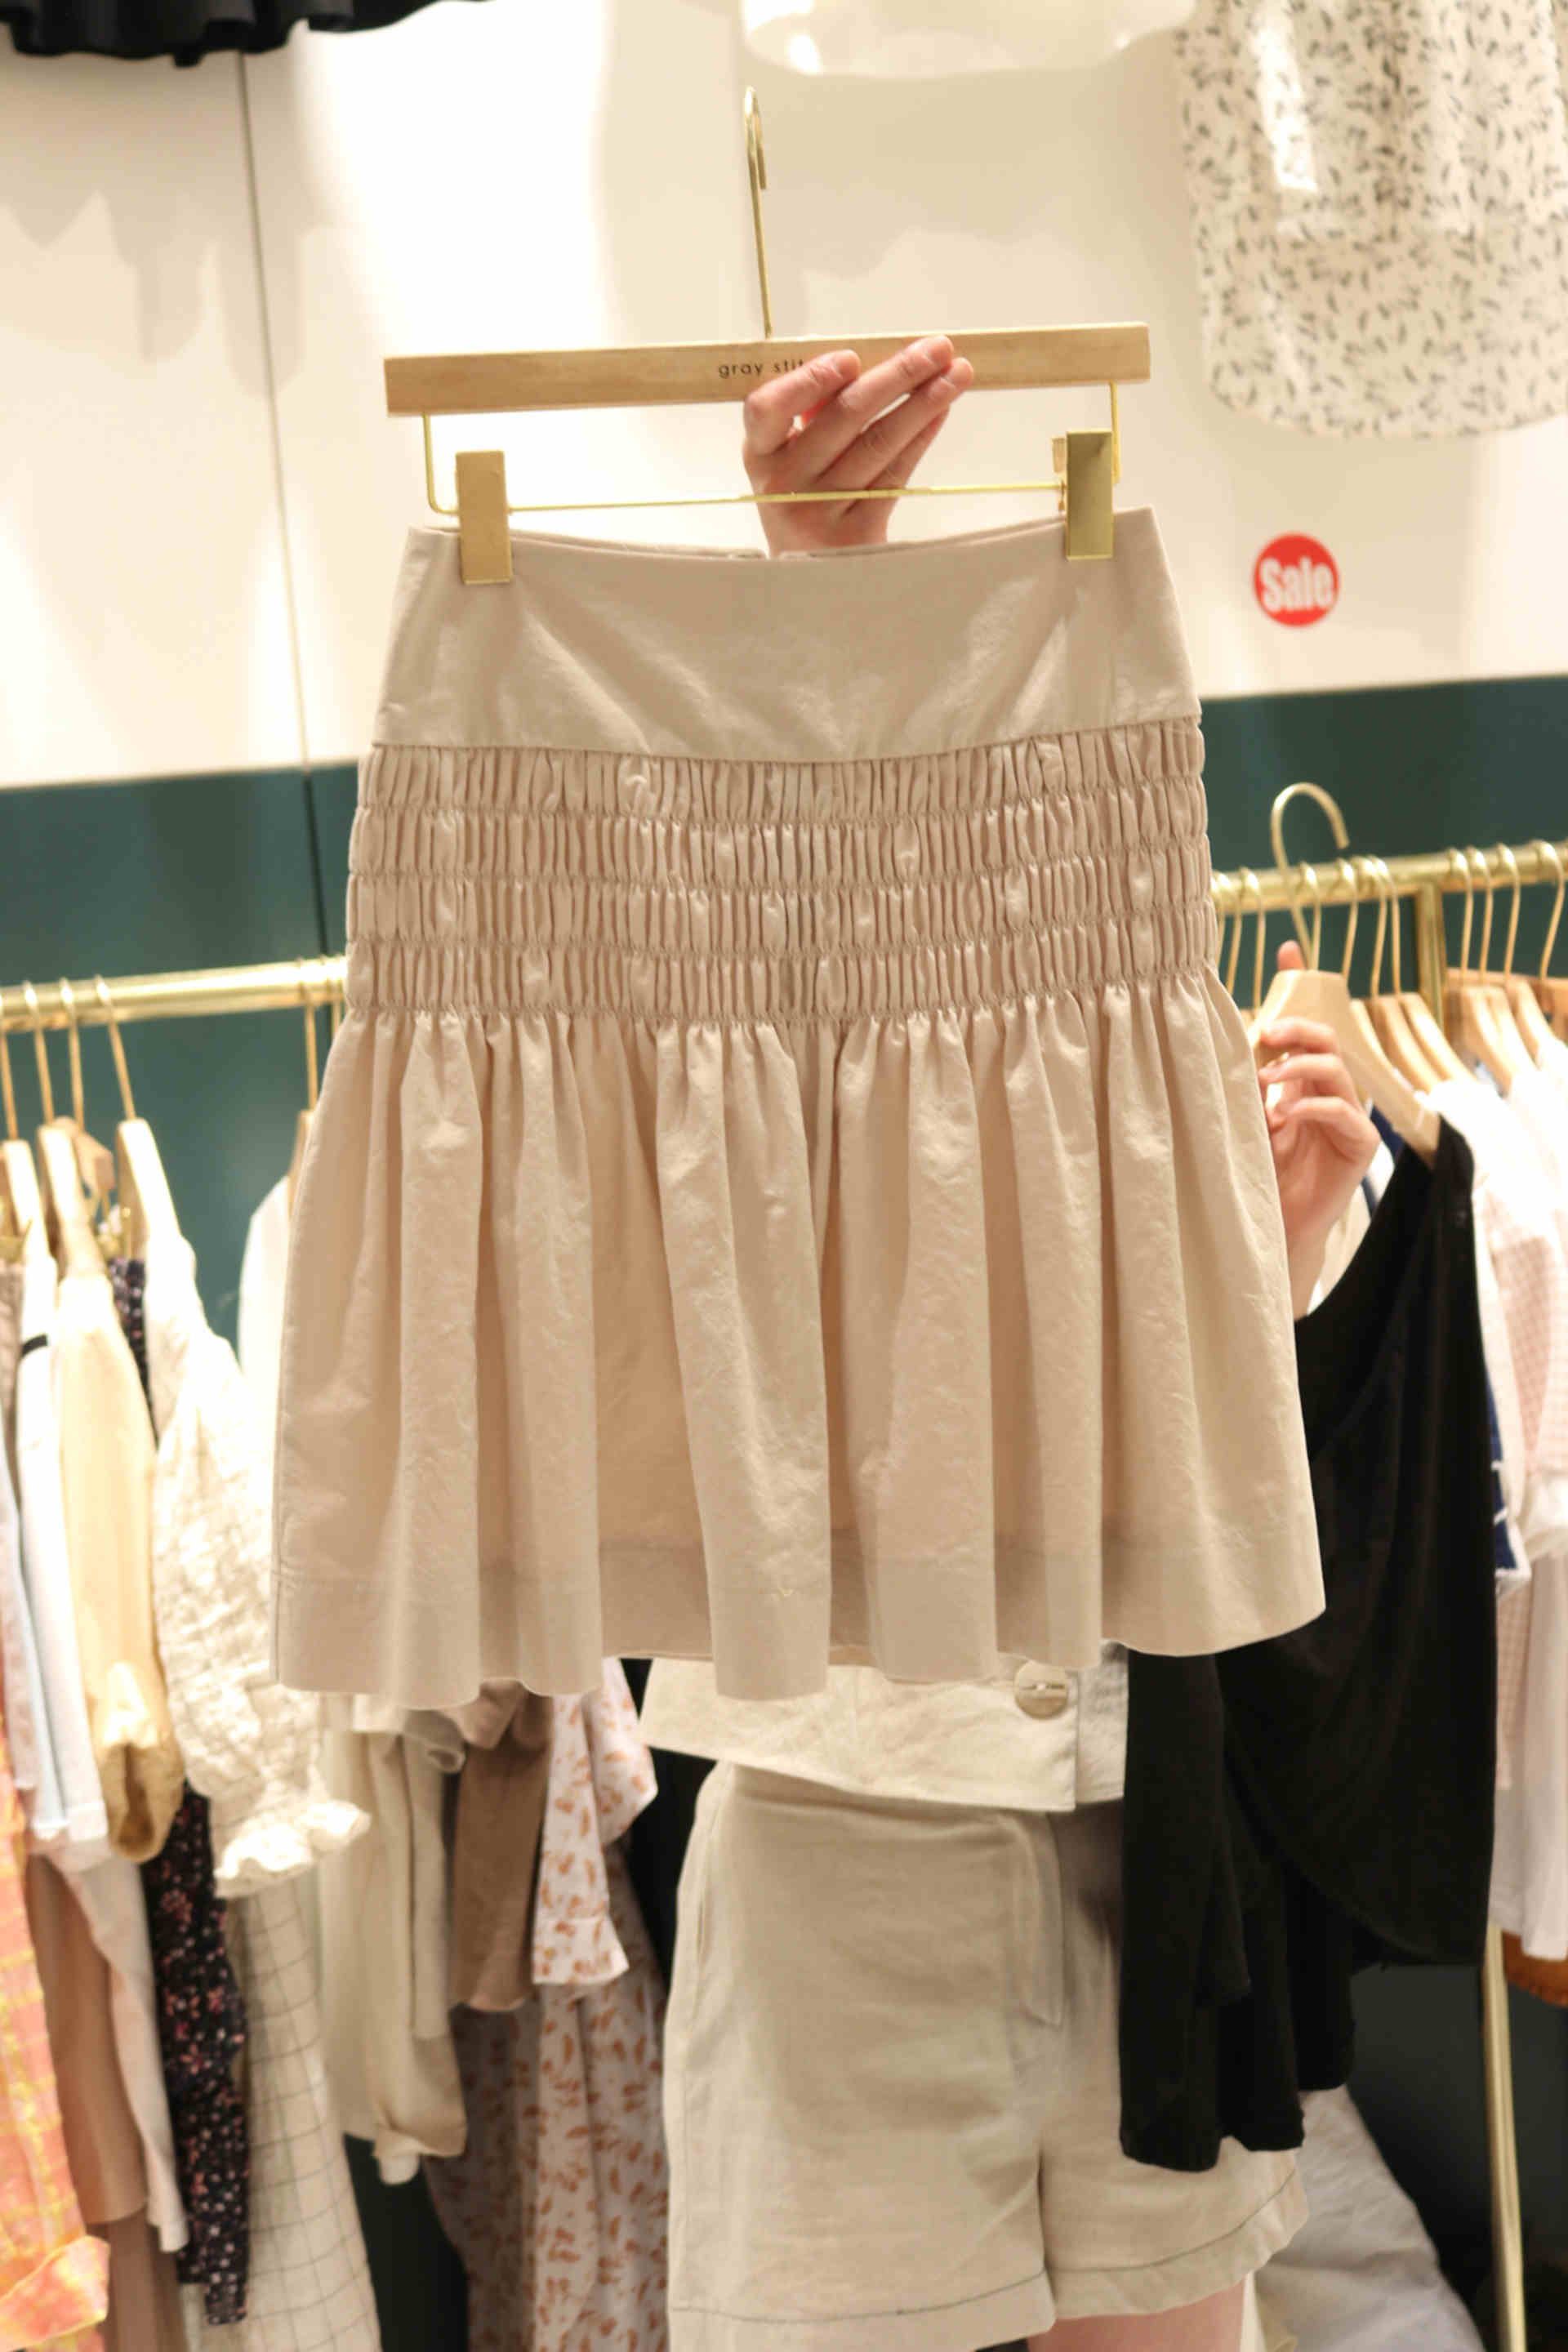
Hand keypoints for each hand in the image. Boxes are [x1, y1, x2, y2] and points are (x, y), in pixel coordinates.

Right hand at [742, 336, 972, 553]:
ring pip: (878, 444)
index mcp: (760, 456)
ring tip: (958, 373)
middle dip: (897, 374)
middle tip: (937, 347)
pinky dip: (920, 438)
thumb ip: (815, 417)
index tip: (851, 359)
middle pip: (843, 418)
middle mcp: (785, 485)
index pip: (767, 409)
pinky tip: (941, 413)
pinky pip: (894, 476)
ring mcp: (820, 512)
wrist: (810, 583)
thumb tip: (869, 369)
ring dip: (923, 402)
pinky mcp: (856, 535)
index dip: (808, 381)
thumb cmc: (804, 503)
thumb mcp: (792, 462)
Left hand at [1255, 942, 1379, 1314]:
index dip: (1300, 982)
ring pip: (1335, 1068)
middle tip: (1264, 1033)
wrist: (1269, 1226)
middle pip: (1326, 1037)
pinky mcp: (1360, 1144)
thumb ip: (1238, 1079)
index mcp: (1302, 1077)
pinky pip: (1343, 1111)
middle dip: (1297, 1027)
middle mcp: (1330, 1089)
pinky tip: (1281, 1119)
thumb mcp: (1239, 1115)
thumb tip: (1214, 1037)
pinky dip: (1310, 1107)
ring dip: (1297, 1069)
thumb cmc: (1252, 1170)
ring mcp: (1349, 1115)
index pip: (1306, 1020)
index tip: (1285, 949)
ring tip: (1265, 1084)